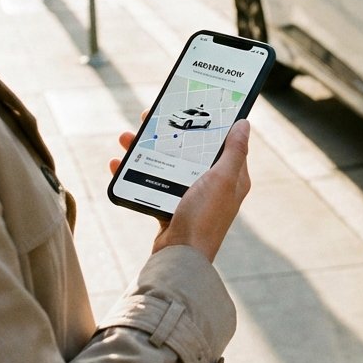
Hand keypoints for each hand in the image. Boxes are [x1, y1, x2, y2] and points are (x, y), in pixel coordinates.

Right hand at [110, 118, 251, 263]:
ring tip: (126, 137)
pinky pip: (153, 181)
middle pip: (190, 148)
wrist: (179, 258)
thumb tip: (245, 123)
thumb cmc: (204, 218)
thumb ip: (234, 151)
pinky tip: (118, 163)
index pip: (222, 141)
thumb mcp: (222, 179)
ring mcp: (191, 195)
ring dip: (146, 148)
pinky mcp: (170, 206)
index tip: (190, 105)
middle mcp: (213, 185)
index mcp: (231, 177)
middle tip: (149, 116)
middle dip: (168, 131)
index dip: (207, 121)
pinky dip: (136, 171)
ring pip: (168, 163)